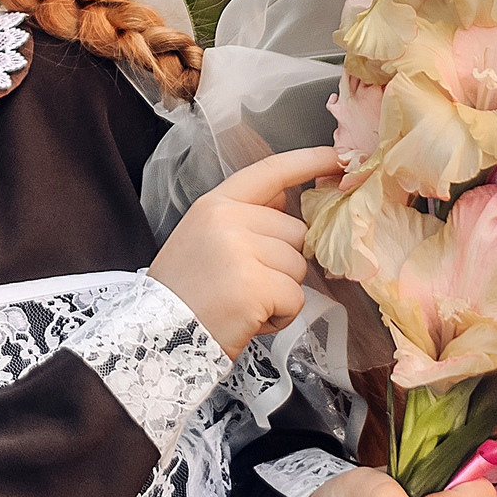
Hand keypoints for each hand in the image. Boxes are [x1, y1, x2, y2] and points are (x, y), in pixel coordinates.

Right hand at [147, 146, 340, 358]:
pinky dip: (281, 316)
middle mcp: (228, 220)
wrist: (156, 338)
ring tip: (244, 303)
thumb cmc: (184, 294)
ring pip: (298, 267)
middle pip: (295, 232)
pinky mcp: (257, 286)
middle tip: (245, 285)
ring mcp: (242, 252)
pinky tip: (250, 320)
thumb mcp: (202, 238)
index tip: (340, 158)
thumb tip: (286, 199)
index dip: (309, 162)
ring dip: (281, 292)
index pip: (270, 172)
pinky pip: (296, 298)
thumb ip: (244, 217)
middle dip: (282, 263)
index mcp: (215, 205)